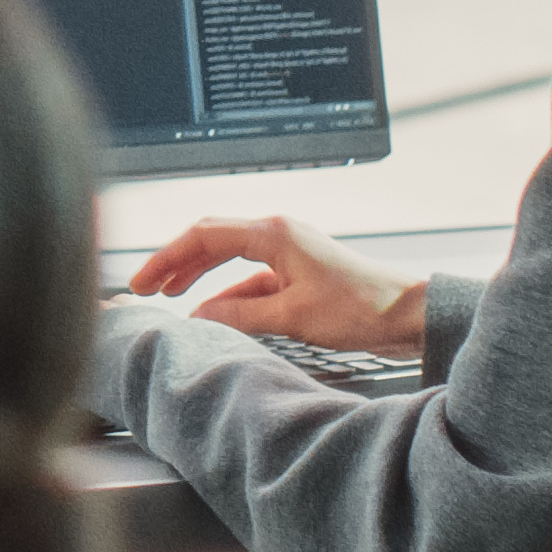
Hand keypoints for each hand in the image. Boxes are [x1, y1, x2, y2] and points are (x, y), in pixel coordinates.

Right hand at [128, 215, 424, 355]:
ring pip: (229, 259)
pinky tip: (214, 313)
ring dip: (199, 276)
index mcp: (273, 233)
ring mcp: (288, 252)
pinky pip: (250, 278)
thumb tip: (199, 318)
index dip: (167, 257)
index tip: (144, 281)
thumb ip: (240, 315)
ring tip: (171, 296)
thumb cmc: (361, 307)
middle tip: (147, 286)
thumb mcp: (292, 316)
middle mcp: (278, 234)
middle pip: (211, 240)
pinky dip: (227, 293)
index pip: (203, 236)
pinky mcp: (297, 272)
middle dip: (176, 262)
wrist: (407, 313)